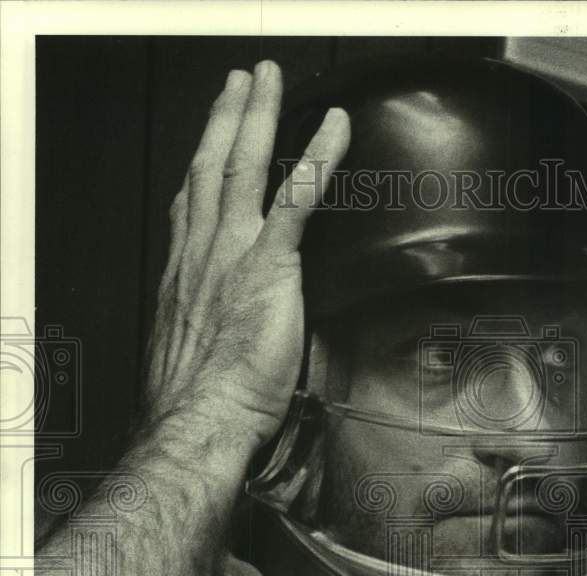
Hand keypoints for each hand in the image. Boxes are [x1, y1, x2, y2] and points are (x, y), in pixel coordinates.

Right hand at [144, 62, 349, 464]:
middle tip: (240, 83)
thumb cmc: (201, 402)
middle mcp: (204, 251)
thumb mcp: (196, 357)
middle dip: (227, 119)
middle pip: (213, 167)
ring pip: (245, 166)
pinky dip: (317, 157)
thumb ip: (214, 329)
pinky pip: (297, 197)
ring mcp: (235, 253)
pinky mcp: (270, 264)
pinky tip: (335, 128)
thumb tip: (228, 333)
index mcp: (187, 273)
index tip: (210, 141)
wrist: (202, 420)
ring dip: (259, 116)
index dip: (202, 164)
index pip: (192, 204)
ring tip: (268, 81)